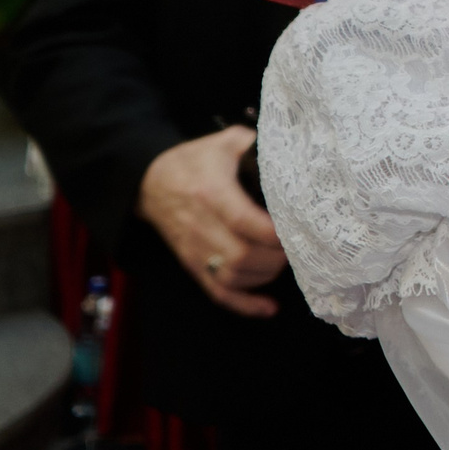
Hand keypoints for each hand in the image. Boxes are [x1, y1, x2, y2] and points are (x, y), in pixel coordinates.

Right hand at [137, 126, 285, 318]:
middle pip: (241, 255)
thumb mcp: (224, 142)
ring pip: (232, 277)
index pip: (242, 220)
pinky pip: (217, 292)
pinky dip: (244, 304)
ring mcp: (194, 249)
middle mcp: (201, 225)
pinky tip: (269, 307)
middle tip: (298, 247)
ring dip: (265, 277)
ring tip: (284, 262)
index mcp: (211, 192)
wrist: (150, 182)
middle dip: (276, 257)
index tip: (296, 230)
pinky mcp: (192, 264)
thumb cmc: (195, 160)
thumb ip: (255, 144)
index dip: (272, 233)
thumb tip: (291, 150)